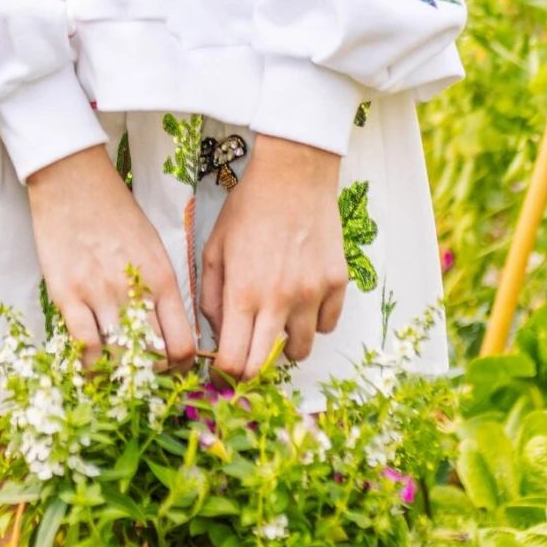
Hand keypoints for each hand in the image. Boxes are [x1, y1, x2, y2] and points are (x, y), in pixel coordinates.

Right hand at [26, 143, 195, 367]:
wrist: (73, 180)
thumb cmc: (115, 212)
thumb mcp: (152, 247)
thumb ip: (160, 288)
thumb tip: (168, 331)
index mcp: (162, 278)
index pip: (182, 343)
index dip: (180, 367)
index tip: (171, 371)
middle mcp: (135, 290)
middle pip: (153, 356)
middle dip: (151, 375)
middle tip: (144, 379)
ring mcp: (99, 293)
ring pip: (119, 356)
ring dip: (121, 373)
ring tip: (118, 377)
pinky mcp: (67, 294)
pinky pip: (84, 345)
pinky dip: (90, 365)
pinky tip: (91, 369)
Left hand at [200, 135, 346, 378]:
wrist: (293, 175)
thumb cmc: (248, 209)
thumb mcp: (214, 249)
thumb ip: (210, 298)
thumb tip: (218, 334)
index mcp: (244, 293)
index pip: (235, 360)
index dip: (226, 371)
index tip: (224, 365)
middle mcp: (280, 300)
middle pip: (266, 365)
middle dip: (252, 366)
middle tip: (247, 350)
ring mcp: (313, 293)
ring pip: (302, 350)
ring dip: (285, 344)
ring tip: (277, 319)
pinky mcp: (337, 284)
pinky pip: (327, 326)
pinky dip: (313, 322)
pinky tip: (301, 300)